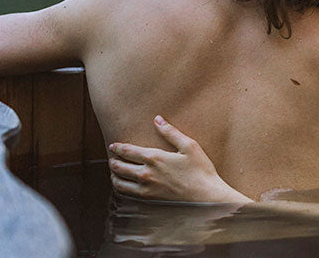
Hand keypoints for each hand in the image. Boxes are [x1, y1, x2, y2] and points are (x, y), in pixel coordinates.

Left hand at [108, 115, 251, 202]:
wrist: (206, 196)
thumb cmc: (200, 170)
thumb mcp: (189, 146)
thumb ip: (171, 132)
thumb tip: (157, 119)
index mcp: (155, 158)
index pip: (128, 151)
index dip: (118, 147)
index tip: (114, 145)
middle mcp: (146, 173)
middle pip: (120, 166)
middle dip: (113, 161)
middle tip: (112, 158)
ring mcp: (146, 188)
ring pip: (119, 182)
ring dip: (114, 175)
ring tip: (114, 171)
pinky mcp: (149, 199)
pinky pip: (127, 194)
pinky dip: (121, 188)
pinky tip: (124, 185)